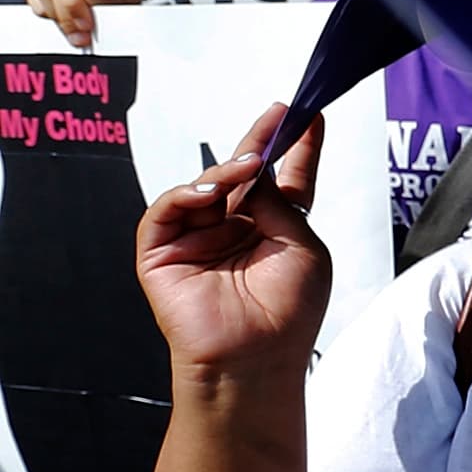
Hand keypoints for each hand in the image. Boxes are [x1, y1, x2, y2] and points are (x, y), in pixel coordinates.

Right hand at [136, 103, 330, 379]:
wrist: (255, 357)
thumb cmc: (288, 311)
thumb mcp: (302, 246)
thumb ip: (283, 202)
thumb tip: (261, 165)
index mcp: (274, 230)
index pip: (285, 180)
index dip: (296, 148)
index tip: (308, 116)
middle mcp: (235, 229)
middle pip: (242, 177)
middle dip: (258, 143)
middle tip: (276, 114)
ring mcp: (197, 239)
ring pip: (203, 187)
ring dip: (226, 170)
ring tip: (248, 165)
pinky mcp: (162, 252)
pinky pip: (166, 210)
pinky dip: (186, 193)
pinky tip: (210, 191)